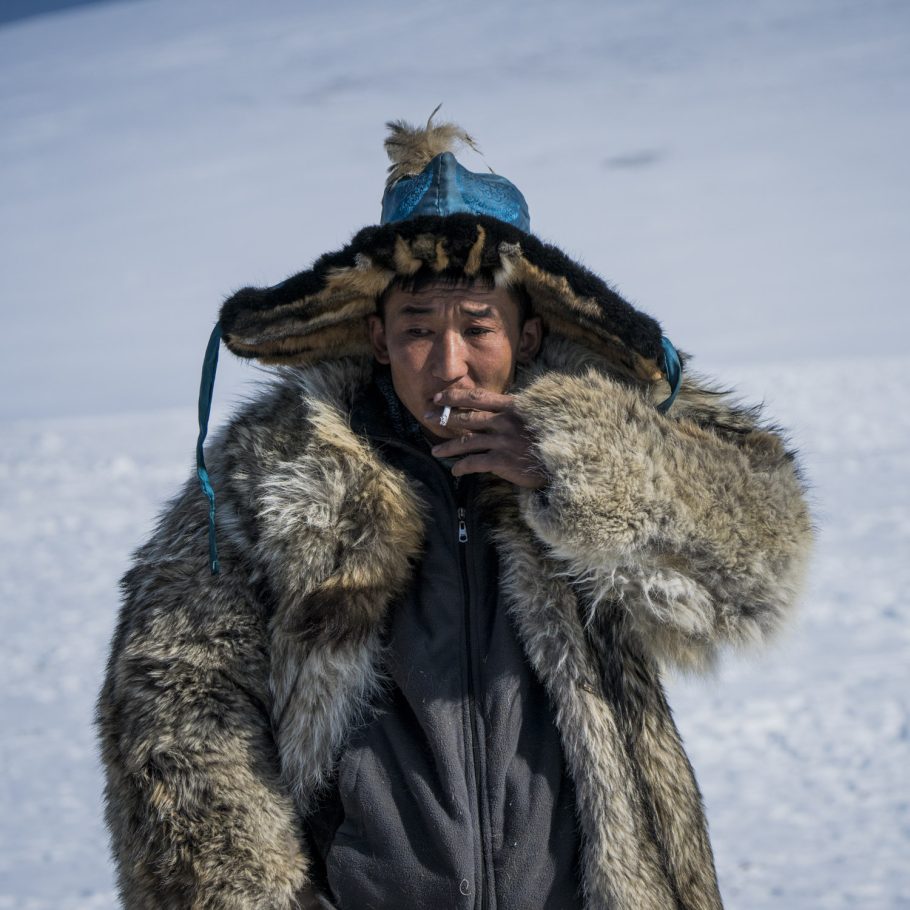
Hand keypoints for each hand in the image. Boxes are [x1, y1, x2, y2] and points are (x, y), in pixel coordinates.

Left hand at [425, 388, 547, 489]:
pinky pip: (475, 463)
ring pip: (466, 442)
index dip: (455, 396)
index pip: (477, 397)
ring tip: (435, 451)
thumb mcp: (534, 416)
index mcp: (512, 407)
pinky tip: (456, 471)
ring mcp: (502, 441)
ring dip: (447, 447)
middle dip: (443, 417)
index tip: (439, 396)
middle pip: (466, 417)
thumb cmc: (551, 437)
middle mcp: (504, 421)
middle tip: (427, 417)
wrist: (564, 460)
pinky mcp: (502, 460)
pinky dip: (462, 467)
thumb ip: (514, 413)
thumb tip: (494, 413)